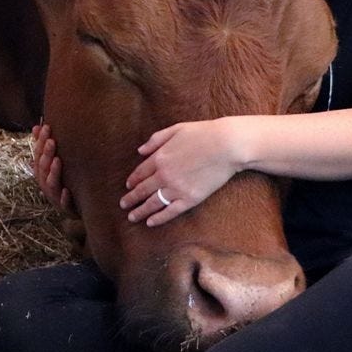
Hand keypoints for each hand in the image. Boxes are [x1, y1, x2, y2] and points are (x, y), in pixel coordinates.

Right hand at [31, 124, 73, 214]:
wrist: (79, 207)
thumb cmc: (64, 181)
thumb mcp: (53, 164)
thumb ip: (44, 147)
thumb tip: (37, 126)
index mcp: (42, 173)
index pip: (38, 156)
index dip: (40, 142)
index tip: (46, 127)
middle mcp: (46, 184)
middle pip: (43, 169)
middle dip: (46, 154)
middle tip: (52, 140)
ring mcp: (55, 197)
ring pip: (50, 185)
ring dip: (53, 173)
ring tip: (58, 160)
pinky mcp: (66, 209)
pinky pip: (63, 204)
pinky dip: (64, 198)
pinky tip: (68, 191)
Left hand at [120, 120, 240, 226]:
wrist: (227, 145)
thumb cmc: (204, 133)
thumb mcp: (176, 129)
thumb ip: (156, 139)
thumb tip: (140, 151)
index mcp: (159, 157)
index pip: (140, 173)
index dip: (132, 180)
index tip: (128, 186)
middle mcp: (164, 175)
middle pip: (142, 190)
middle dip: (131, 198)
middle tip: (123, 205)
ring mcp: (176, 189)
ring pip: (153, 203)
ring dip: (140, 211)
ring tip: (132, 217)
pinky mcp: (190, 199)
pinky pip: (170, 211)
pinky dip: (158, 218)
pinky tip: (150, 222)